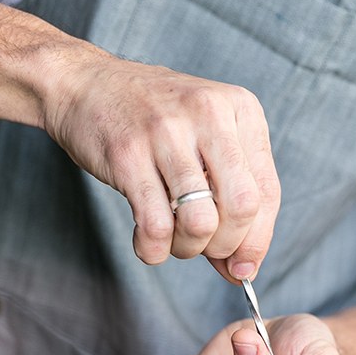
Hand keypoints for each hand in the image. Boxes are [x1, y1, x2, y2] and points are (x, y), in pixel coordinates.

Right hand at [43, 46, 280, 281]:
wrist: (87, 85)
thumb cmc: (156, 121)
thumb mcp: (207, 142)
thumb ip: (229, 199)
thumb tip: (243, 269)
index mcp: (240, 109)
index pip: (267, 193)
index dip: (257, 242)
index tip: (242, 268)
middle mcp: (209, 114)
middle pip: (242, 208)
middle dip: (225, 246)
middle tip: (203, 246)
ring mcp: (167, 132)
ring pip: (200, 222)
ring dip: (188, 248)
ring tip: (173, 241)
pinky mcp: (128, 155)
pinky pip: (155, 226)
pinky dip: (154, 250)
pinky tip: (147, 242)